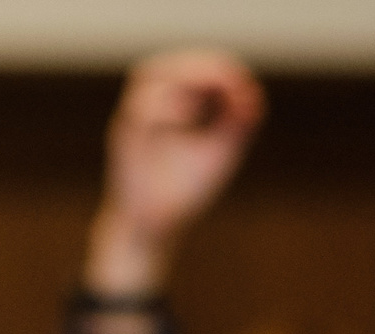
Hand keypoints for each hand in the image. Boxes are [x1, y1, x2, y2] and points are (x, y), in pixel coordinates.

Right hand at [87, 48, 264, 297]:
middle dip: (204, 68)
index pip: (195, 67)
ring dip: (182, 78)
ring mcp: (134, 120)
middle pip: (171, 64)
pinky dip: (168, 106)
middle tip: (230, 84)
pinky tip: (188, 118)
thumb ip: (238, 122)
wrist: (154, 229)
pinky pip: (141, 108)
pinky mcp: (123, 138)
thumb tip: (252, 95)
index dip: (219, 69)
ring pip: (149, 74)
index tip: (244, 90)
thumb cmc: (185, 191)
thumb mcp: (222, 151)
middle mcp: (151, 106)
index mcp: (175, 104)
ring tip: (208, 96)